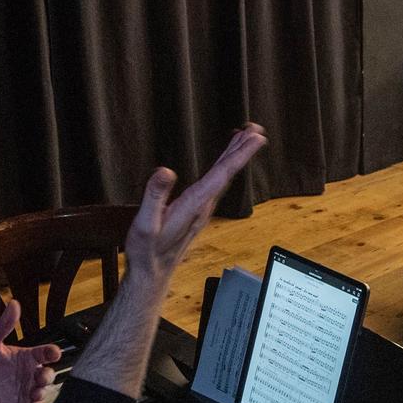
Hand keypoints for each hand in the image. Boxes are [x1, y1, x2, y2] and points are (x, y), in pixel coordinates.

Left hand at [0, 298, 64, 402]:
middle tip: (39, 377)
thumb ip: (3, 325)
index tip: (54, 353)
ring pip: (46, 391)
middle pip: (50, 373)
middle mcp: (31, 373)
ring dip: (44, 392)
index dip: (53, 352)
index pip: (46, 353)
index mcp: (27, 356)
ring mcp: (29, 390)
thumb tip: (14, 303)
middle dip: (49, 375)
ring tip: (35, 393)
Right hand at [125, 124, 267, 287]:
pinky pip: (215, 183)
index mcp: (194, 205)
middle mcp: (203, 206)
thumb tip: (165, 171)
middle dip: (243, 150)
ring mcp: (202, 209)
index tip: (255, 139)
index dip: (239, 154)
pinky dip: (223, 167)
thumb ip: (155, 197)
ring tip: (245, 137)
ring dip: (235, 156)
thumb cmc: (147, 250)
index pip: (221, 174)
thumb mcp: (145, 224)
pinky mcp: (197, 210)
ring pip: (223, 177)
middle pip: (228, 172)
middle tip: (257, 129)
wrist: (152, 272)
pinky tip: (223, 161)